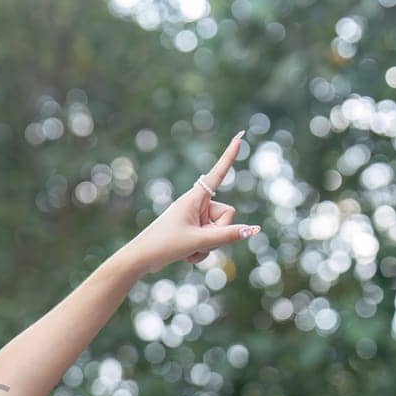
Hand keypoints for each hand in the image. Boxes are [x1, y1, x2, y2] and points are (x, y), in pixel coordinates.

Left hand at [121, 131, 260, 275]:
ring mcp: (196, 217)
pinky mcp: (193, 229)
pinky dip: (201, 250)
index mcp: (195, 198)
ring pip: (220, 231)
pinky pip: (210, 240)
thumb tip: (254, 230)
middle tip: (194, 241)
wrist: (141, 259)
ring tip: (186, 248)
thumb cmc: (165, 245)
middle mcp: (197, 204)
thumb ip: (228, 236)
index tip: (240, 136)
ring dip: (207, 245)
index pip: (218, 173)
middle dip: (217, 233)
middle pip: (228, 215)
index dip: (230, 156)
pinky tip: (184, 255)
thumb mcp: (199, 241)